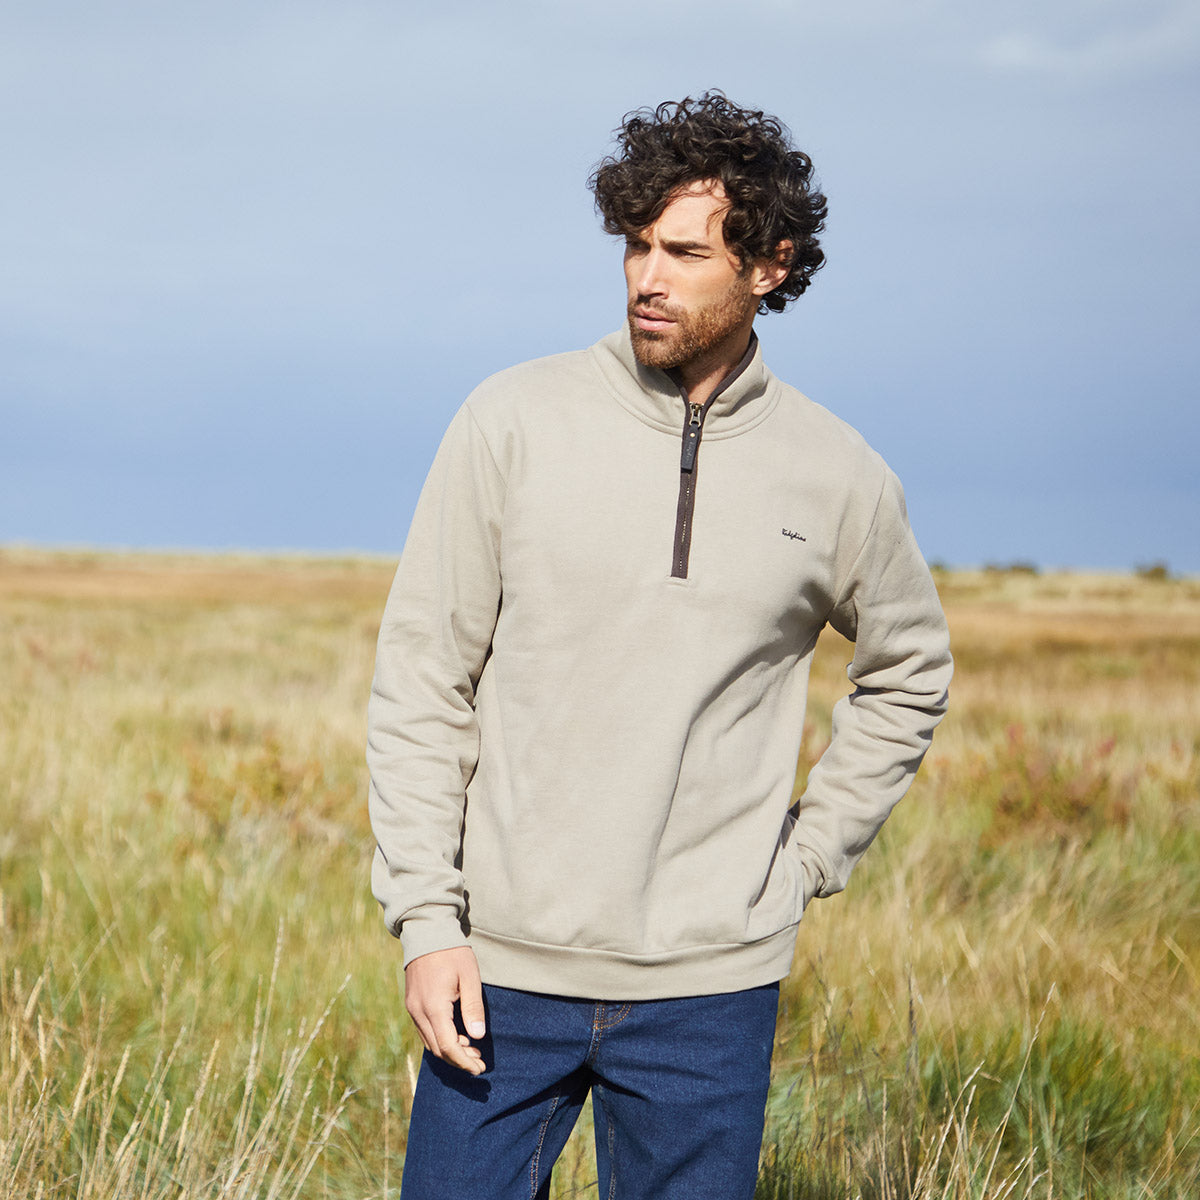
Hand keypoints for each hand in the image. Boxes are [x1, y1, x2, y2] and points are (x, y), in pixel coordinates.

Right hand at [404, 946, 487, 1074]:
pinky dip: (440, 1038)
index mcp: (434, 1007)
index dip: (465, 1061)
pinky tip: (456, 1035)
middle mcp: (418, 1012)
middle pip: (437, 1049)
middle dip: (459, 1060)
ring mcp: (412, 1008)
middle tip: (479, 1062)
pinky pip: (424, 1030)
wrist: (426, 931)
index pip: (449, 1046)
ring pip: (429, 1042)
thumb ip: (473, 1007)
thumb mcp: (469, 977)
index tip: (480, 1069)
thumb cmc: (452, 952)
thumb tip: (477, 1037)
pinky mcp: (411, 1003)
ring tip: (472, 1050)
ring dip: (449, 1051)